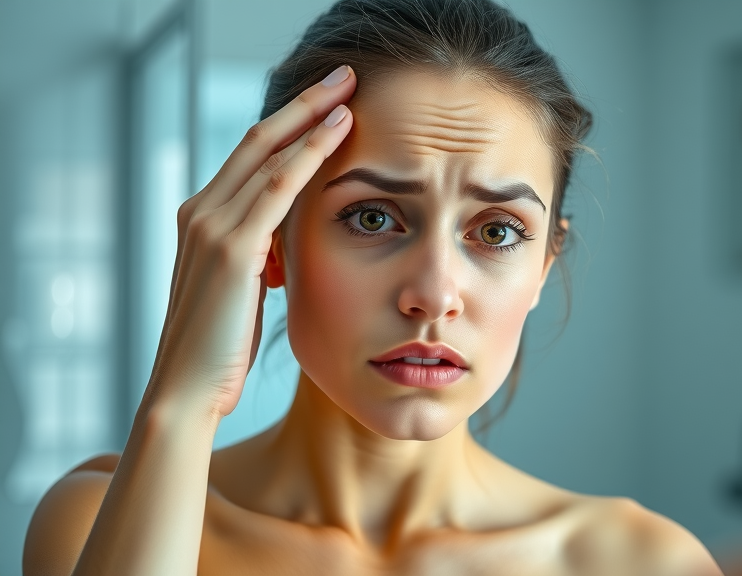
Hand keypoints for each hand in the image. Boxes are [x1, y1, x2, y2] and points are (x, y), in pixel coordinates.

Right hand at [146, 65, 356, 416]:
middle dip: (304, 103)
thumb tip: (283, 240)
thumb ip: (258, 253)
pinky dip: (310, 152)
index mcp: (203, 218)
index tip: (328, 101)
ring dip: (313, 117)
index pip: (252, 156)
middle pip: (259, 139)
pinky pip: (278, 186)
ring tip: (351, 89)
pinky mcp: (231, 248)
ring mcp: (211, 226)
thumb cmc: (221, 347)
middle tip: (344, 75)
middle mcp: (201, 211)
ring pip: (269, 153)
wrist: (188, 391)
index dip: (291, 123)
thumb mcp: (243, 287)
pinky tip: (340, 129)